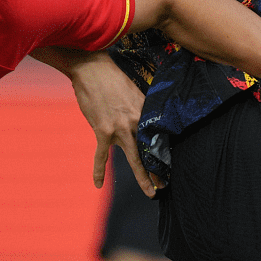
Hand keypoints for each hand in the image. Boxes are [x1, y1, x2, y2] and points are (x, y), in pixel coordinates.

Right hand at [31, 47, 158, 194]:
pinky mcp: (102, 131)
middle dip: (159, 170)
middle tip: (166, 185)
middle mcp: (135, 122)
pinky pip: (101, 156)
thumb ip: (141, 107)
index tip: (169, 163)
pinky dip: (98, 170)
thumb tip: (146, 119)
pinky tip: (98, 184)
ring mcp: (119, 128)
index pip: (158, 136)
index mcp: (145, 111)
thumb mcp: (134, 90)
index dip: (164, 152)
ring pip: (133, 158)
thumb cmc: (112, 76)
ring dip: (142, 176)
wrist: (91, 68)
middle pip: (150, 151)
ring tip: (151, 192)